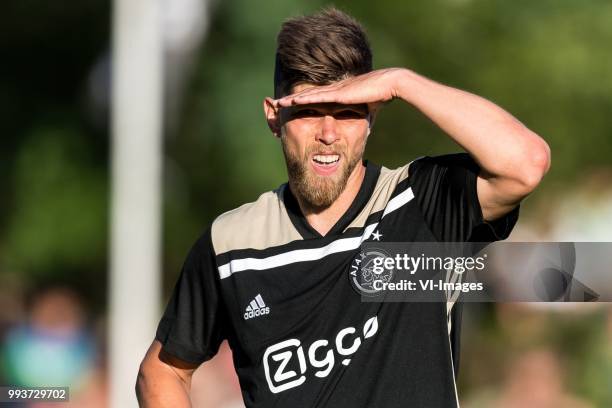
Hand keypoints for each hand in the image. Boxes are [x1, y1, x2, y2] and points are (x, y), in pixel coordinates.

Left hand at [274, 68, 405, 114]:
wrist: (388, 85)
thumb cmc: (380, 96)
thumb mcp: (366, 111)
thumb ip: (361, 120)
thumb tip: (363, 133)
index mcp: (338, 95)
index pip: (316, 100)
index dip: (302, 103)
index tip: (290, 108)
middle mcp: (333, 91)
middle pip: (307, 96)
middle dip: (291, 100)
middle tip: (276, 104)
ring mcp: (335, 91)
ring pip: (308, 96)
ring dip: (292, 99)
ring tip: (278, 103)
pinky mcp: (338, 94)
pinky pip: (317, 97)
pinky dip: (304, 99)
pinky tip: (293, 101)